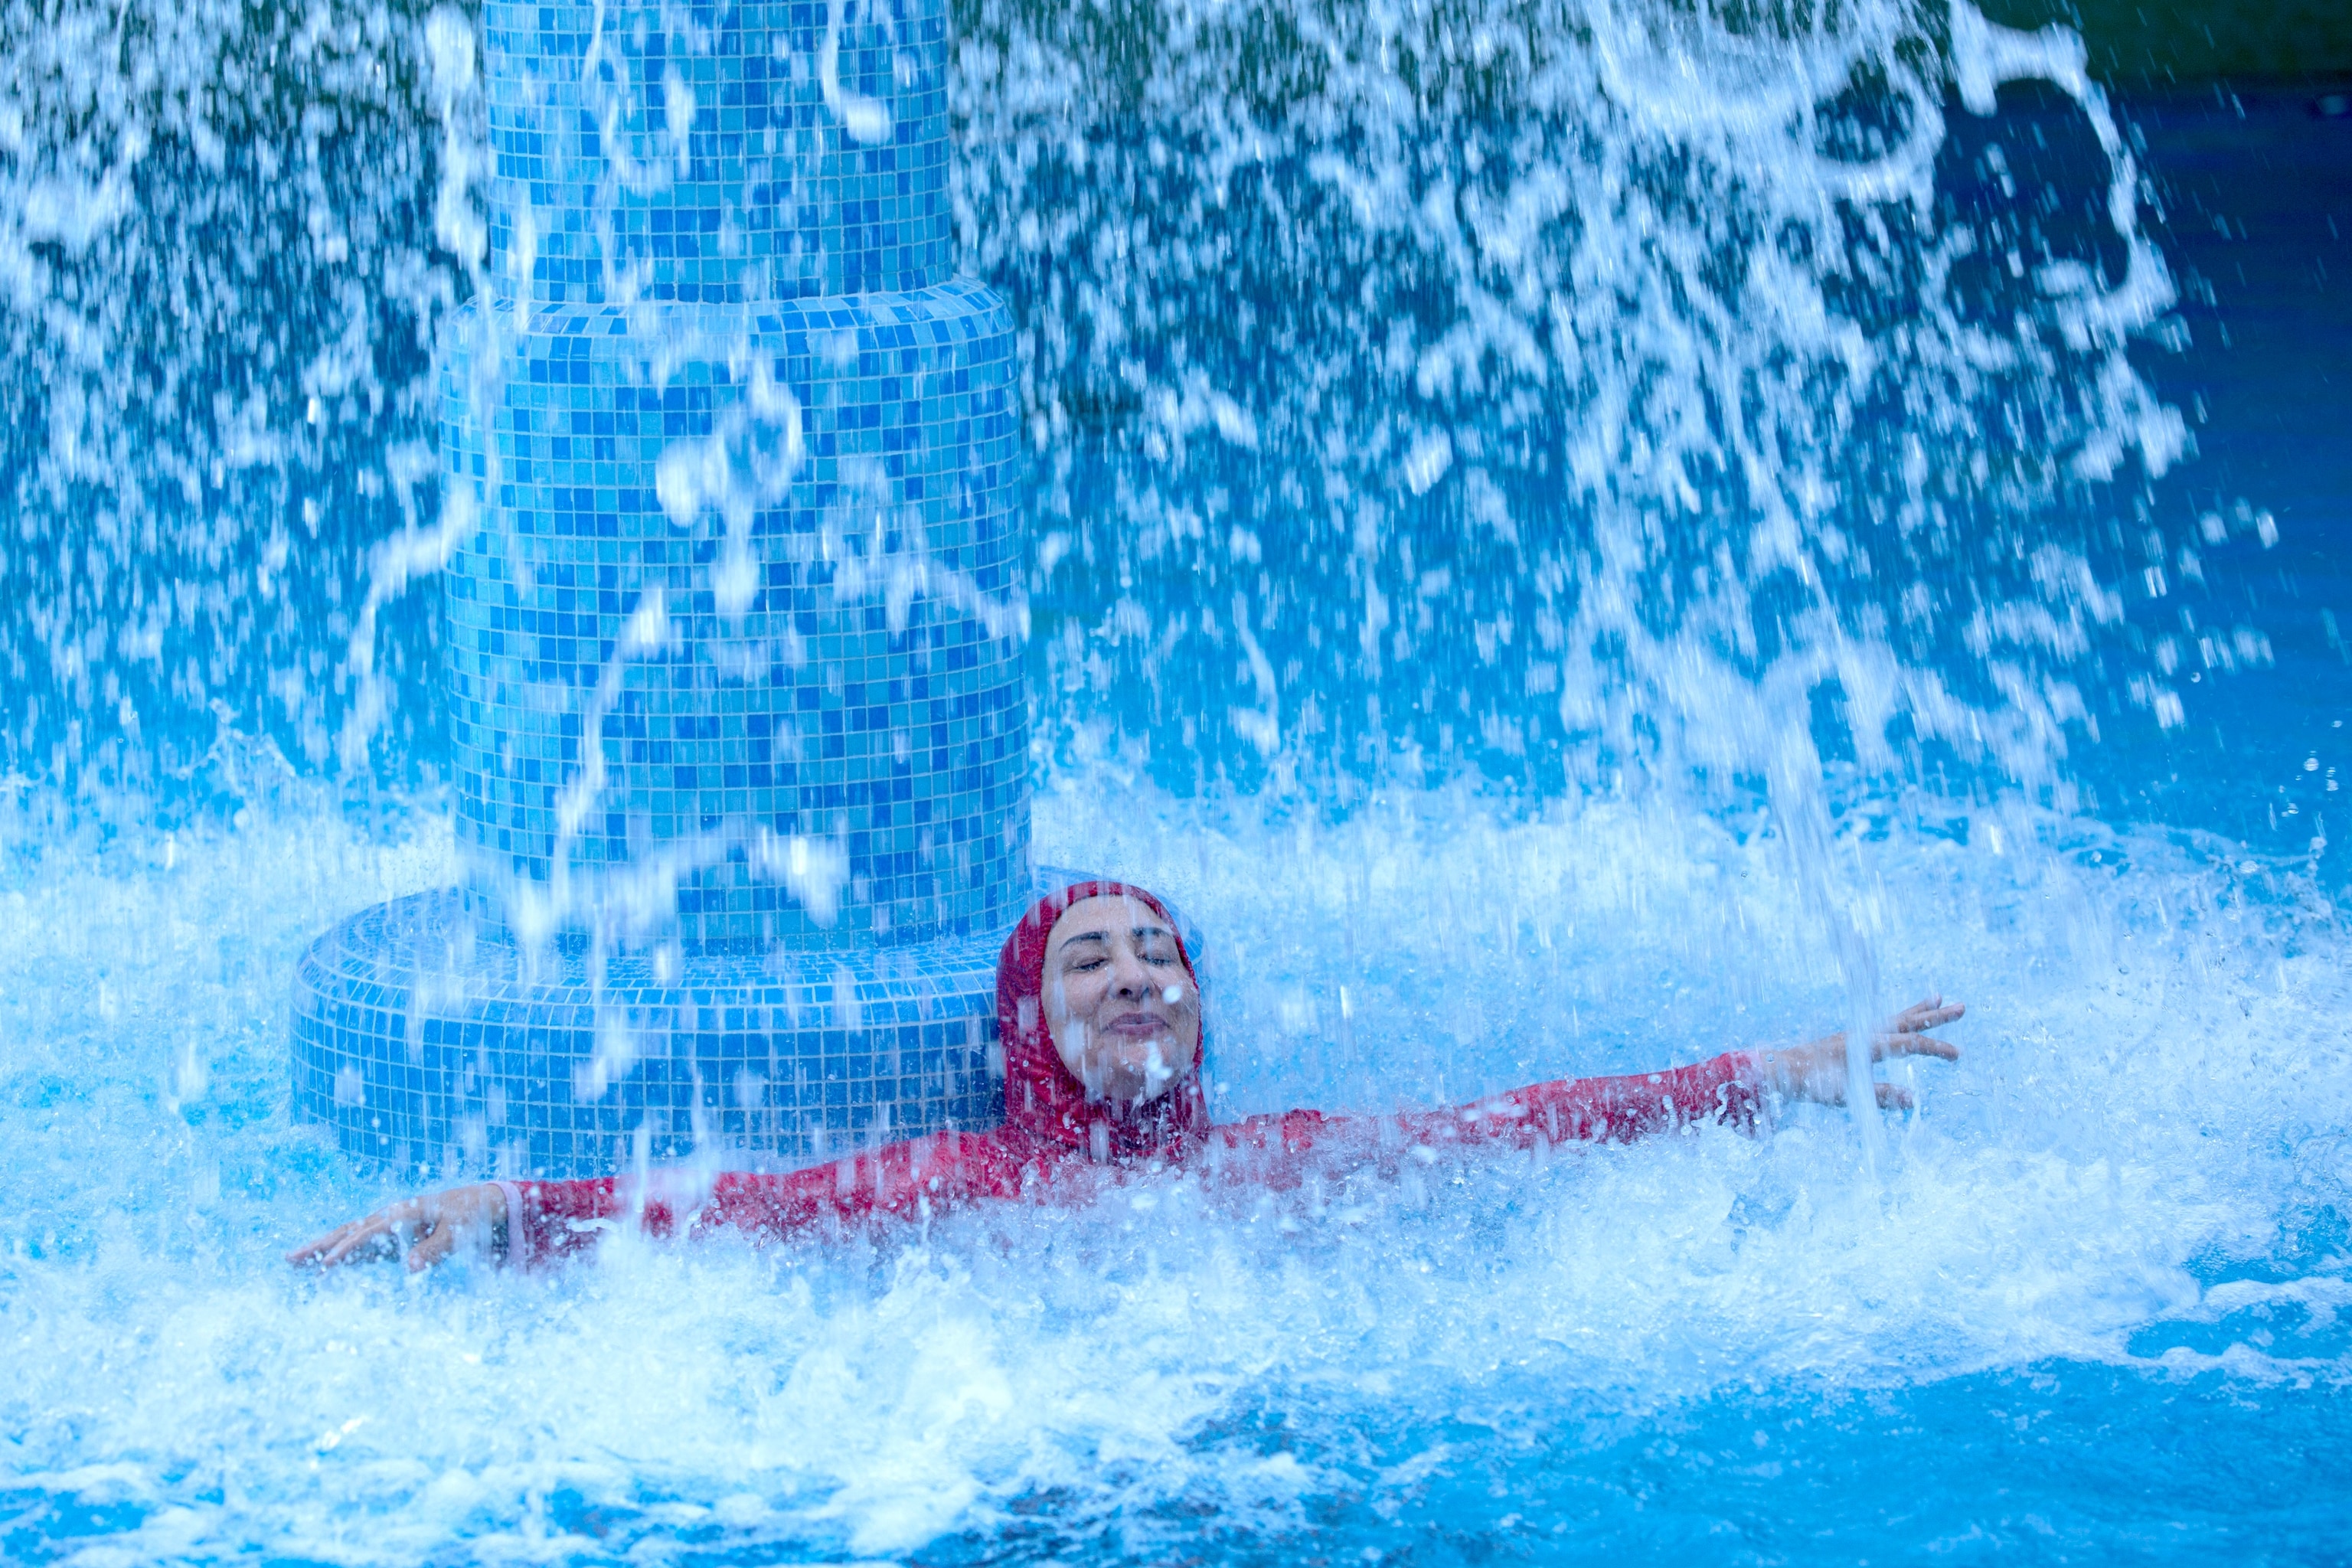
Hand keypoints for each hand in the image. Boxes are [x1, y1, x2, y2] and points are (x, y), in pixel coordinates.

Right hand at [286, 1183, 506, 1271]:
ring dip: (322, 1249)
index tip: (325, 1266)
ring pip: (348, 1238)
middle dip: (318, 1245)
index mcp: (402, 1213)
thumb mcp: (458, 1231)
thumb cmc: (468, 1215)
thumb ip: (435, 1249)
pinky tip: (323, 1267)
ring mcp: (387, 1227)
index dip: (346, 1251)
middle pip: (347, 1232)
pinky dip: (340, 1255)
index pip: (367, 1234)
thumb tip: (409, 1268)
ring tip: (293, 1262)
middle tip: (288, 1259)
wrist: (478, 1204)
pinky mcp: (391, 1238)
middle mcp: (388, 1217)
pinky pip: (360, 1247)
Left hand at [1757, 997, 1962, 1110]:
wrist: (1781, 1069)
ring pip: (1894, 1018)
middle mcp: (1864, 1034)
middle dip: (1935, 1016)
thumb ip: (1880, 1096)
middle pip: (1906, 1021)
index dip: (1936, 1048)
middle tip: (1962, 1006)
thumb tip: (1912, 1100)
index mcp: (1866, 1045)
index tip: (1958, 1055)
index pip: (1909, 1043)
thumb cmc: (1812, 1083)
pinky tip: (1901, 1020)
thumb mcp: (1846, 1094)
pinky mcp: (1850, 1039)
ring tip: (1939, 997)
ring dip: (1918, 1010)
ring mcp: (1857, 1034)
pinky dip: (1897, 1019)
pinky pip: (1882, 1025)